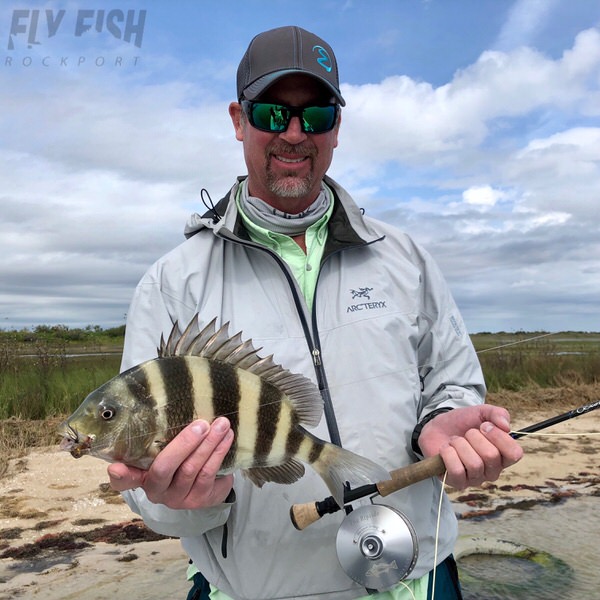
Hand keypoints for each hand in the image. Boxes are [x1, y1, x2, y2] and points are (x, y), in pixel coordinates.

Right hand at [107, 416, 234, 509]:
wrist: (208, 482)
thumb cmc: (182, 456)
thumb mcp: (168, 446)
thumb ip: (161, 435)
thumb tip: (165, 401)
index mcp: (141, 475)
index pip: (123, 480)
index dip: (120, 475)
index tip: (117, 466)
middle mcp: (156, 490)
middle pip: (164, 468)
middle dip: (184, 444)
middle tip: (201, 424)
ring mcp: (177, 498)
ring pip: (191, 469)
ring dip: (208, 445)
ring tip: (221, 425)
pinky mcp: (198, 500)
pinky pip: (208, 474)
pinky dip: (219, 452)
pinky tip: (227, 437)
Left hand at [418, 405, 523, 489]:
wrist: (437, 427)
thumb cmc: (462, 423)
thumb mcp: (481, 412)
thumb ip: (497, 414)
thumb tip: (506, 427)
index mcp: (503, 455)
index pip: (514, 454)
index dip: (498, 436)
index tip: (484, 426)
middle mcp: (492, 471)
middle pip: (491, 456)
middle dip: (474, 437)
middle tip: (466, 433)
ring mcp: (475, 479)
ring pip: (474, 464)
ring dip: (460, 444)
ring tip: (455, 441)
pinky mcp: (457, 483)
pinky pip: (457, 471)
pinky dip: (448, 454)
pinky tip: (446, 449)